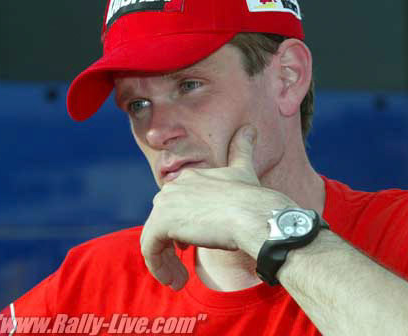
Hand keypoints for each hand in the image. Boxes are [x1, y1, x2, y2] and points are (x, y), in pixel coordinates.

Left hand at [139, 124, 294, 289]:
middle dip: (171, 245)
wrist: (257, 215)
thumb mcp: (245, 171)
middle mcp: (175, 186)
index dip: (181, 226)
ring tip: (179, 280)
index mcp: (191, 177)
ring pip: (155, 236)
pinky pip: (150, 249)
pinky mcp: (162, 223)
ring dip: (164, 261)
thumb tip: (249, 128)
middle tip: (184, 265)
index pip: (176, 205)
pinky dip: (158, 267)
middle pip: (163, 220)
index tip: (190, 245)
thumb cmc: (255, 199)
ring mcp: (167, 203)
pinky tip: (177, 281)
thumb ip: (242, 149)